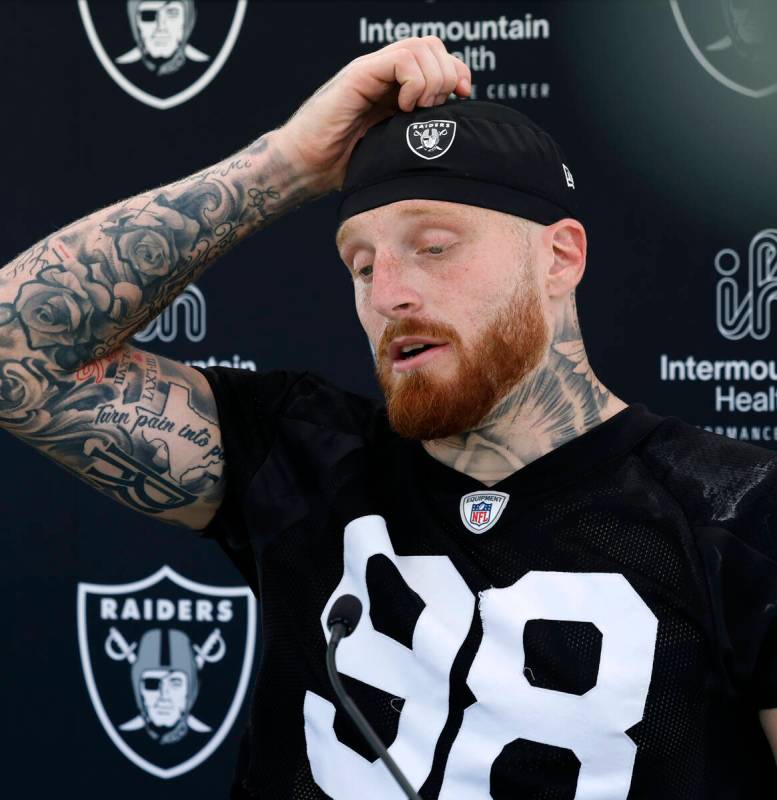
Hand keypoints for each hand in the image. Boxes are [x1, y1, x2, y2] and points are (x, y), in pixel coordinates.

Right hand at [277, 37, 470, 193]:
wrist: (306, 166)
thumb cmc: (345, 165)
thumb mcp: (395, 150)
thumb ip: (419, 136)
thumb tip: (454, 140)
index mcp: (395, 86)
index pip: (440, 58)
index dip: (458, 73)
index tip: (463, 99)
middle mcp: (384, 72)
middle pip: (434, 46)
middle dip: (446, 77)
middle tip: (432, 110)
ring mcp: (371, 71)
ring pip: (421, 48)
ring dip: (430, 81)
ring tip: (414, 110)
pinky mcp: (359, 75)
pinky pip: (401, 60)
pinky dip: (413, 83)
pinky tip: (402, 108)